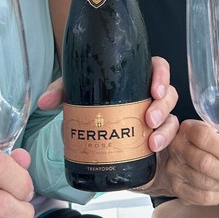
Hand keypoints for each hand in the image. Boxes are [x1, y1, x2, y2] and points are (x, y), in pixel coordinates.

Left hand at [38, 55, 179, 152]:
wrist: (97, 146)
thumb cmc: (94, 112)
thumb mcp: (77, 98)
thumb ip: (62, 94)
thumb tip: (45, 102)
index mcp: (136, 79)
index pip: (158, 68)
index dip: (161, 76)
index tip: (154, 90)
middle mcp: (150, 97)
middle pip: (169, 93)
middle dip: (163, 106)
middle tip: (148, 118)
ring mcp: (157, 118)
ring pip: (173, 116)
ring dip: (165, 128)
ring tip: (151, 140)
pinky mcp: (158, 138)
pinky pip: (171, 136)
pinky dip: (165, 140)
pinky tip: (153, 149)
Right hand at [146, 119, 218, 203]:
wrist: (170, 161)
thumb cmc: (196, 146)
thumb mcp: (211, 135)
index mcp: (187, 130)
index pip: (204, 137)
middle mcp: (177, 148)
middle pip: (204, 163)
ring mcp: (174, 170)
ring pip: (203, 182)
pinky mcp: (176, 188)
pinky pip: (200, 197)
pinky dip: (216, 196)